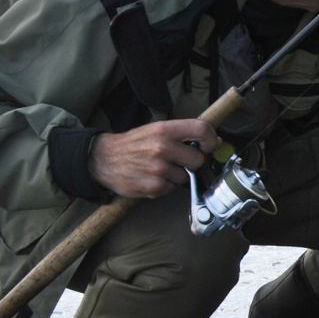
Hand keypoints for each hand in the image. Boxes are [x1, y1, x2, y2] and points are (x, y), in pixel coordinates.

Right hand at [88, 119, 221, 198]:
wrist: (104, 159)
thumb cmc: (133, 144)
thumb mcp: (155, 130)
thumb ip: (182, 134)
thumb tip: (214, 140)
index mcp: (164, 130)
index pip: (201, 129)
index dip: (212, 139)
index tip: (211, 145)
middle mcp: (162, 147)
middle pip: (198, 159)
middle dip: (192, 162)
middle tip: (179, 160)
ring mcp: (158, 168)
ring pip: (186, 177)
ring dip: (177, 175)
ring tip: (159, 168)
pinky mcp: (154, 186)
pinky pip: (173, 188)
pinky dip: (166, 186)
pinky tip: (152, 177)